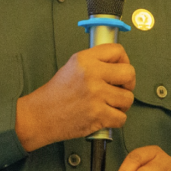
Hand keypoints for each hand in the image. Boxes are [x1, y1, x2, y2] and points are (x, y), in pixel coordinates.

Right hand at [14, 44, 134, 151]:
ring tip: (110, 104)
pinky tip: (106, 116)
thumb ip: (95, 61)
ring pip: (128, 98)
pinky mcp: (98, 115)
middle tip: (121, 88)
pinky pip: (121, 118)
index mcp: (85, 59)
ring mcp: (96, 95)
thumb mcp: (73, 66)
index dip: (124, 60)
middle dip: (128, 83)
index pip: (117, 50)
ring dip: (122, 104)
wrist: (41, 115)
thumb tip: (119, 63)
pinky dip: (116, 120)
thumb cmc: (56, 93)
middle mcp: (92, 74)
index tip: (121, 68)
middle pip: (129, 73)